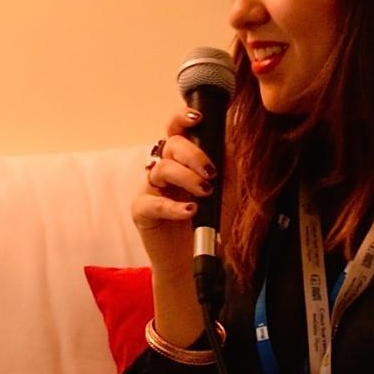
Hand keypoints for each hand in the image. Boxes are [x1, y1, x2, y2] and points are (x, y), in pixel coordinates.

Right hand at [133, 106, 218, 280]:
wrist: (197, 257)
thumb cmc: (210, 221)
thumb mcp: (228, 190)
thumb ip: (228, 164)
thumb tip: (231, 138)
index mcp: (181, 160)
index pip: (176, 130)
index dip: (182, 118)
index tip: (198, 117)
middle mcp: (163, 170)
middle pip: (169, 144)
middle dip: (192, 153)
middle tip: (210, 173)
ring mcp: (150, 189)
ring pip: (161, 168)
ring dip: (186, 177)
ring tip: (204, 193)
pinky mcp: (141, 211)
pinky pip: (152, 201)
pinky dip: (173, 205)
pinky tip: (189, 210)